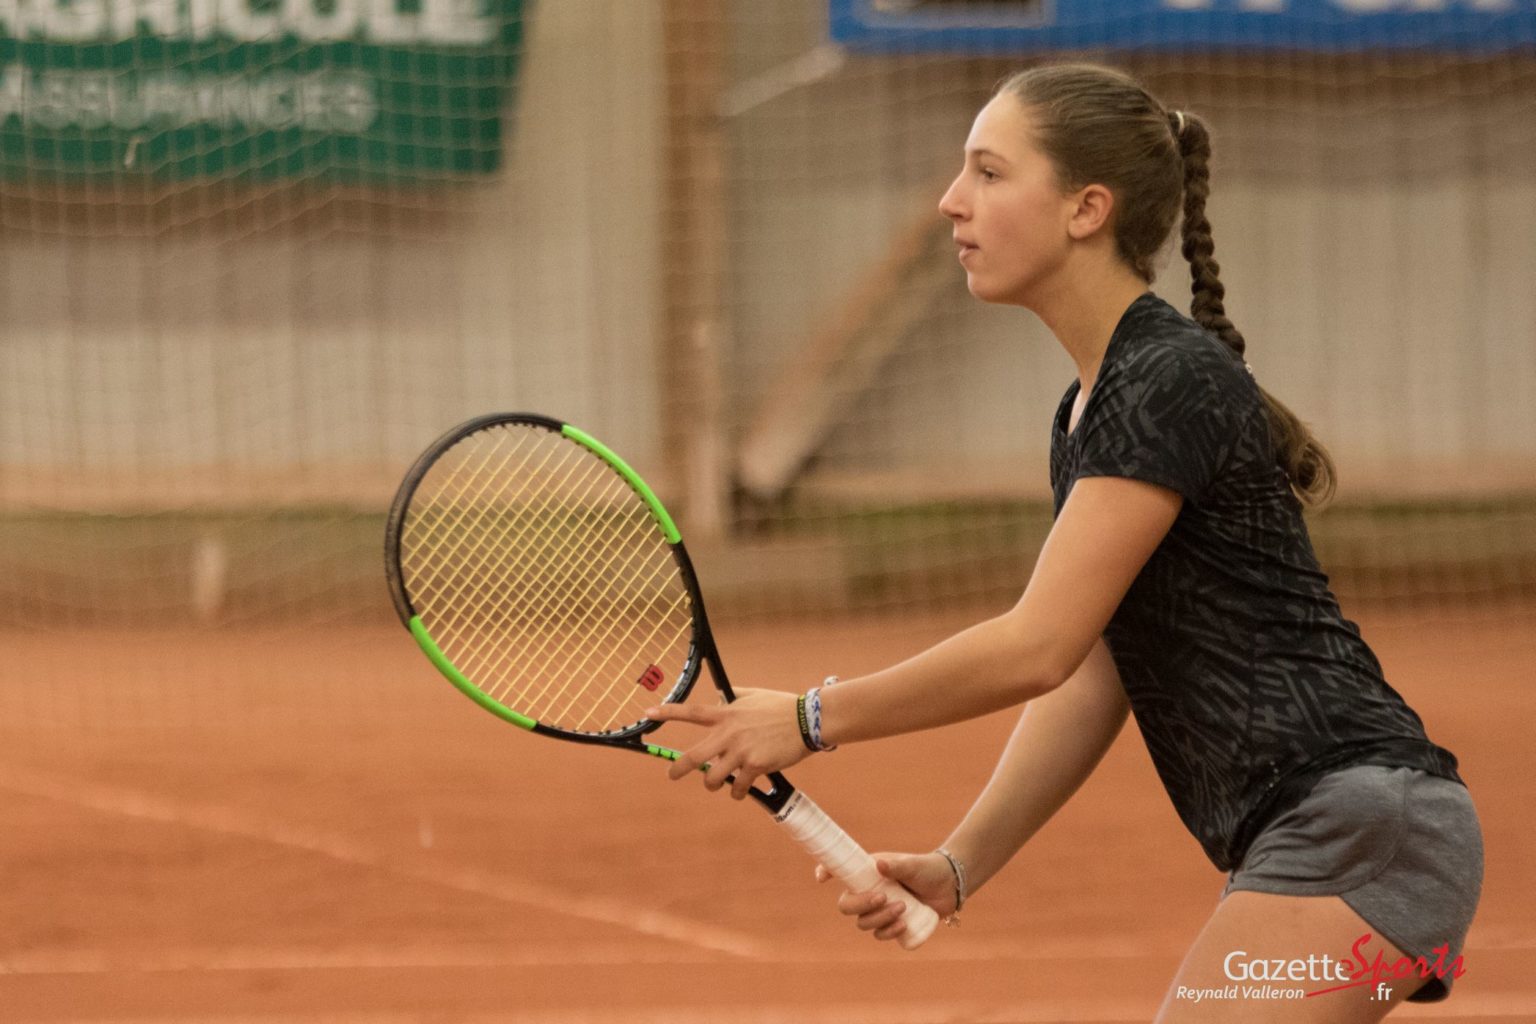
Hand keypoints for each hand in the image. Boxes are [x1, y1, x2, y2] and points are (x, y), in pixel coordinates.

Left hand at [644, 688, 810, 799]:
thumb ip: (732, 698)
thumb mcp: (754, 695)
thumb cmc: (782, 706)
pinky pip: (738, 787)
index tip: (648, 713)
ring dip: (713, 784)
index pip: (691, 712)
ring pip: (714, 779)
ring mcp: (741, 751)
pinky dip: (738, 792)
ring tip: (719, 784)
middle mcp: (729, 733)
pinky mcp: (756, 766)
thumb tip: (717, 696)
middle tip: (672, 775)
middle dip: (678, 769)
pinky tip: (742, 790)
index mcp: (727, 714)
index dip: (668, 713)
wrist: (807, 720)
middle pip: (694, 757)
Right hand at [815, 852, 957, 941]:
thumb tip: (880, 865)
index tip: (821, 878)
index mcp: (867, 873)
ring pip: (863, 923)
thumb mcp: (912, 864)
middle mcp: (869, 891)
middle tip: (882, 897)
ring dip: (880, 918)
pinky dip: (888, 932)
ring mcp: (879, 910)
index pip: (840, 872)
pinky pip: (880, 935)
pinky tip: (903, 925)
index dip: (826, 872)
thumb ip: (897, 865)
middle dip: (860, 905)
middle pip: (846, 906)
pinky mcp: (892, 925)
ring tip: (902, 907)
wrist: (948, 886)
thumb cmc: (926, 869)